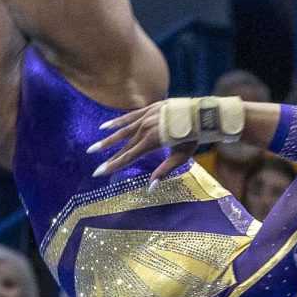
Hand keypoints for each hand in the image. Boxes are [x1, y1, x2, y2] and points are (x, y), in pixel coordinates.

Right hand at [86, 102, 200, 178]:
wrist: (202, 114)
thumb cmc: (193, 138)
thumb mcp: (181, 157)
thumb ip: (164, 171)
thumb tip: (150, 187)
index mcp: (152, 141)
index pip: (128, 156)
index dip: (113, 165)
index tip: (99, 172)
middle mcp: (146, 128)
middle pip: (124, 146)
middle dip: (109, 158)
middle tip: (95, 168)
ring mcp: (146, 117)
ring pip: (123, 131)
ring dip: (108, 140)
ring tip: (94, 148)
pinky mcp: (149, 109)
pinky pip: (129, 116)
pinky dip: (117, 122)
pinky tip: (104, 127)